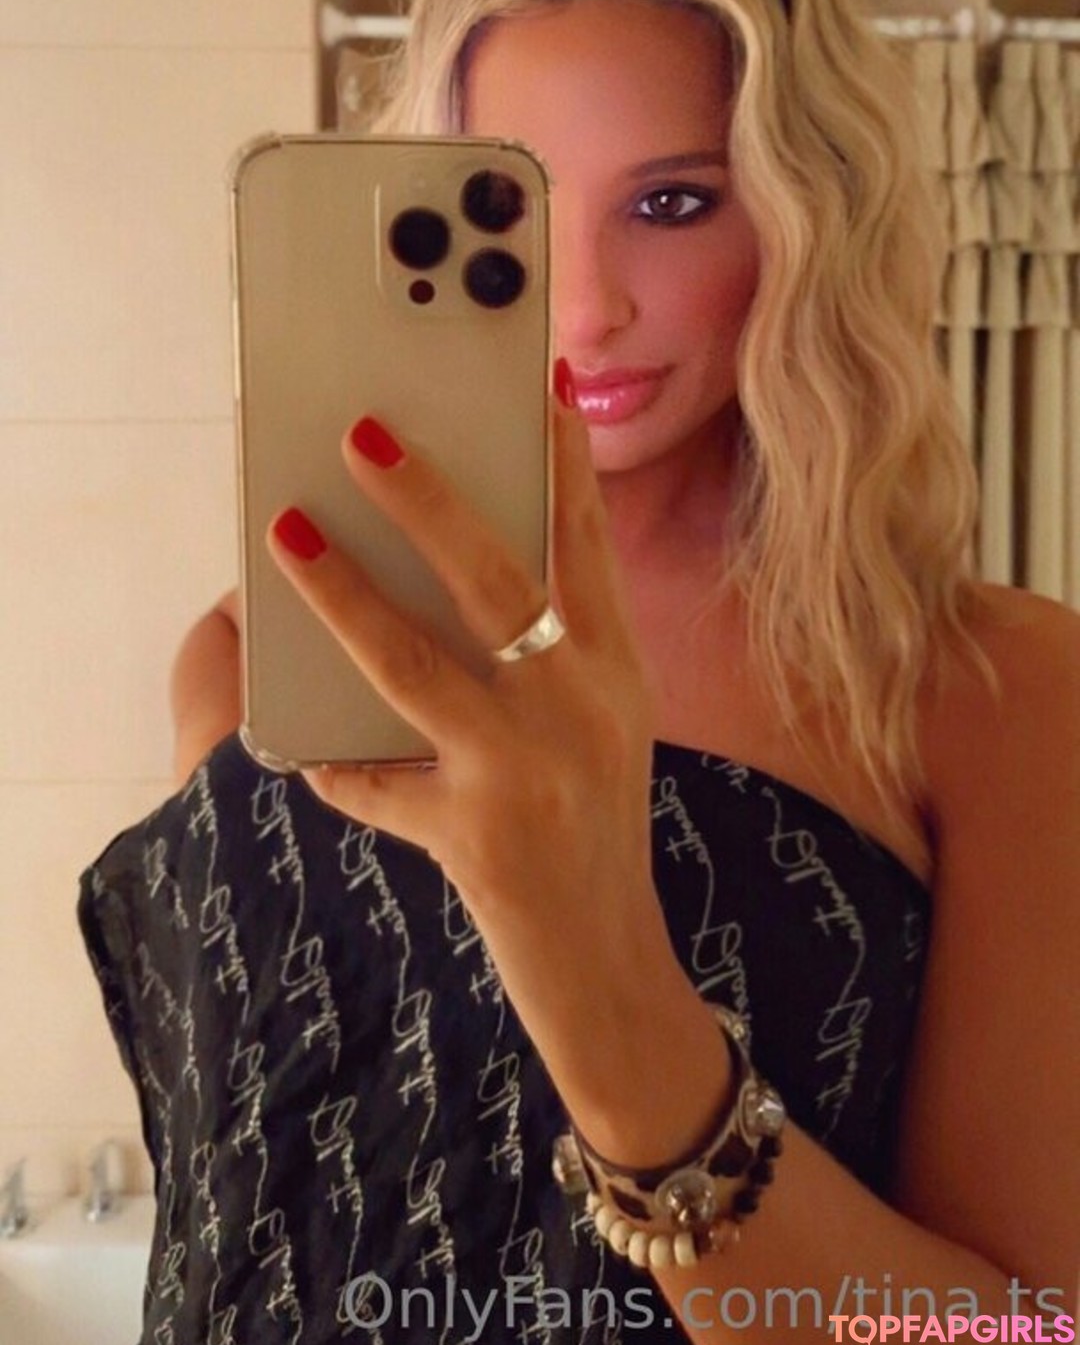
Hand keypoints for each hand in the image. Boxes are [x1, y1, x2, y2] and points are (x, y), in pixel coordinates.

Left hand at [264, 371, 693, 1085]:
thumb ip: (553, 643)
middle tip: (362, 431)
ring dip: (342, 591)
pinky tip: (291, 742)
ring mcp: (525, 769)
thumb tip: (452, 553)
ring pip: (413, 662)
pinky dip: (333, 761)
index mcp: (613, 667)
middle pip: (494, 578)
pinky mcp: (474, 833)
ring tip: (288, 529)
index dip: (564, 460)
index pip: (586, 542)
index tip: (539, 382)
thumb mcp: (602, 718)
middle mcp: (579, 706)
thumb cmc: (590, 815)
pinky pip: (376, 782)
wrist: (607, 961)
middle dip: (425, 497)